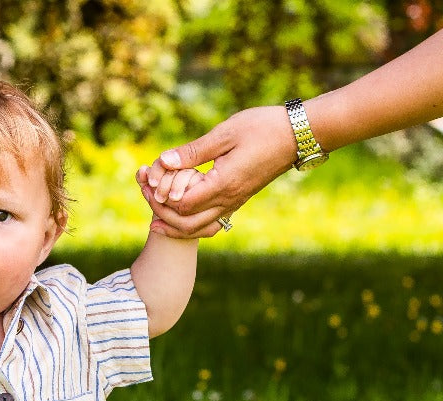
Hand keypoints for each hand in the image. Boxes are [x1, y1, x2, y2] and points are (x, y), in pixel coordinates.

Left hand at [137, 106, 298, 237]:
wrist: (298, 135)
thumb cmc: (263, 128)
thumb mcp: (225, 133)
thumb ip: (193, 151)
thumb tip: (163, 161)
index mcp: (223, 184)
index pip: (181, 204)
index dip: (161, 196)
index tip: (148, 180)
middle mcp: (228, 201)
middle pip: (185, 223)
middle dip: (161, 212)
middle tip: (145, 194)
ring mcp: (233, 204)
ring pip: (197, 229)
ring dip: (173, 223)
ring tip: (154, 213)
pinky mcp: (237, 202)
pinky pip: (208, 224)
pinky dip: (189, 223)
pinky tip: (177, 214)